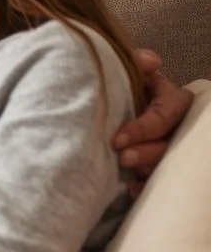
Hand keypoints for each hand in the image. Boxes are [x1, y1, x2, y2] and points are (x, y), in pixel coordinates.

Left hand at [116, 49, 192, 193]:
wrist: (77, 104)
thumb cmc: (102, 83)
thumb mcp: (117, 71)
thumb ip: (132, 63)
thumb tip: (151, 61)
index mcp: (164, 94)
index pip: (170, 109)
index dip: (148, 125)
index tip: (118, 139)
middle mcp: (168, 119)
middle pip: (173, 137)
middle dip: (150, 150)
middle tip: (124, 159)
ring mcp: (162, 140)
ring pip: (169, 157)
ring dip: (150, 166)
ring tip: (126, 171)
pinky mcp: (151, 160)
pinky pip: (157, 176)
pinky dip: (146, 185)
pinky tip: (131, 190)